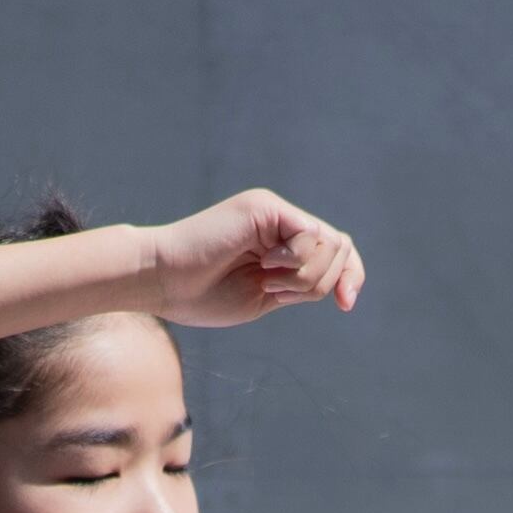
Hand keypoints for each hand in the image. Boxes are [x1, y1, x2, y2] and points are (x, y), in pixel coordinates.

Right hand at [142, 189, 364, 326]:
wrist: (162, 281)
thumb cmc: (201, 297)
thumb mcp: (266, 297)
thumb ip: (301, 285)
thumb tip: (342, 281)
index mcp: (282, 243)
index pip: (336, 251)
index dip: (350, 277)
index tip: (346, 305)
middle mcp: (281, 221)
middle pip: (338, 248)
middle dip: (318, 283)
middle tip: (276, 291)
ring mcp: (274, 211)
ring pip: (328, 243)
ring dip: (304, 277)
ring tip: (267, 282)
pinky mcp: (265, 208)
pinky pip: (309, 235)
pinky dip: (295, 261)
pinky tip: (265, 266)